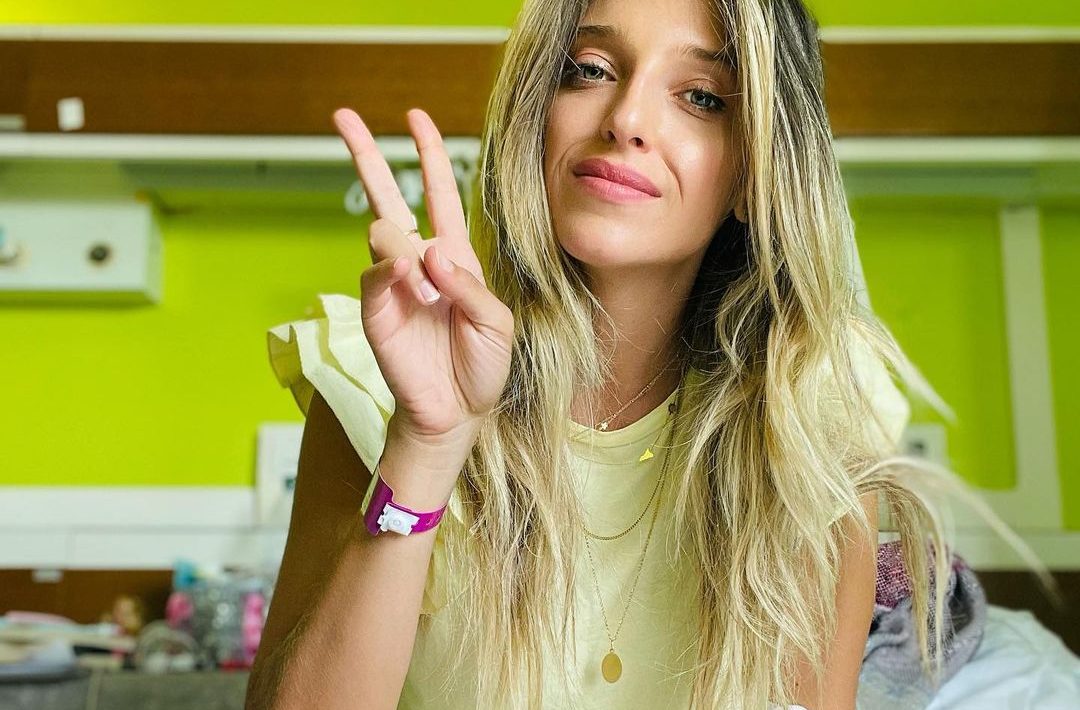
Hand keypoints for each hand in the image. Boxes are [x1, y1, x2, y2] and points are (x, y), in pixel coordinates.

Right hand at [334, 107, 513, 447]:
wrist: (459, 412)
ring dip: (402, 245)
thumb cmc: (483, 366)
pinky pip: (373, 275)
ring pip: (381, 232)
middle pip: (387, 196)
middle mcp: (419, 264)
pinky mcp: (375, 312)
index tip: (415, 117)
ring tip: (424, 283)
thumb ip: (468, 286)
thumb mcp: (497, 323)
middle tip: (342, 115)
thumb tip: (427, 253)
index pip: (437, 195)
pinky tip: (404, 279)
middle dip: (367, 154)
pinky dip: (388, 271)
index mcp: (453, 258)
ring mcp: (393, 285)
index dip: (429, 156)